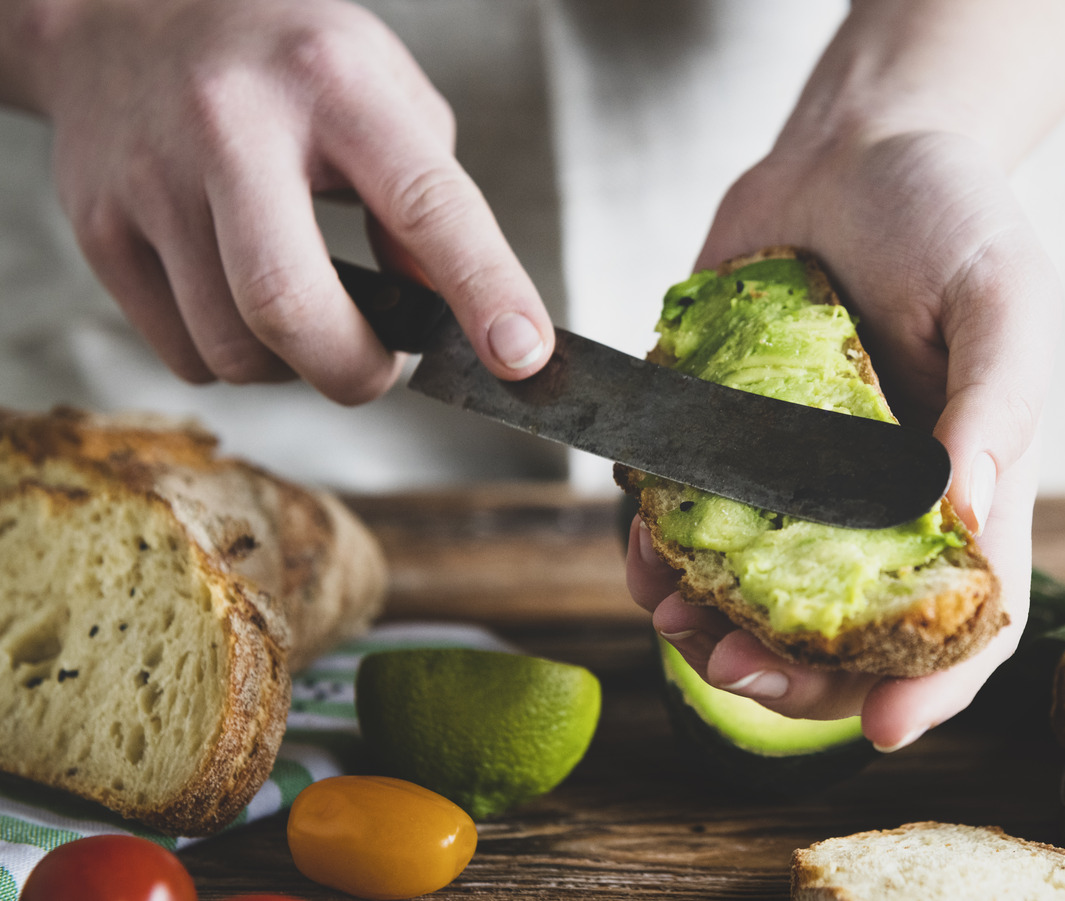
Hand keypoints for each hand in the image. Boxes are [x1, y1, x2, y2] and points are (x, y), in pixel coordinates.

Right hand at [10, 0, 551, 400]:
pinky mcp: (98, 227)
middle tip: (382, 364)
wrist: (119, 11)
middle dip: (356, 370)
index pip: (425, 203)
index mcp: (331, 84)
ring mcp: (151, 180)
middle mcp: (230, 127)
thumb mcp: (380, 90)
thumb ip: (429, 196)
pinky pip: (183, 354)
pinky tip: (243, 304)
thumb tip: (453, 312)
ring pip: (234, 350)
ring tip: (309, 316)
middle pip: (289, 306)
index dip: (483, 289)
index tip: (522, 356)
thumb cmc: (281, 62)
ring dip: (293, 367)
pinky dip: (234, 359)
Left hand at [627, 126, 1058, 750]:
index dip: (933, 688)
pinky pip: (690, 525)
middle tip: (732, 671)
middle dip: (789, 679)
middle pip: (845, 640)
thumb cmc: (951, 216)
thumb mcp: (1004, 296)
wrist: (851, 146)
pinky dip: (660, 553)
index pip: (964, 622)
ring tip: (673, 617)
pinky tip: (642, 548)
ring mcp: (798, 482)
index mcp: (966, 492)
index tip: (885, 729)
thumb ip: (997, 402)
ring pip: (756, 600)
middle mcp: (877, 506)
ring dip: (708, 630)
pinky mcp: (726, 441)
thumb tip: (969, 512)